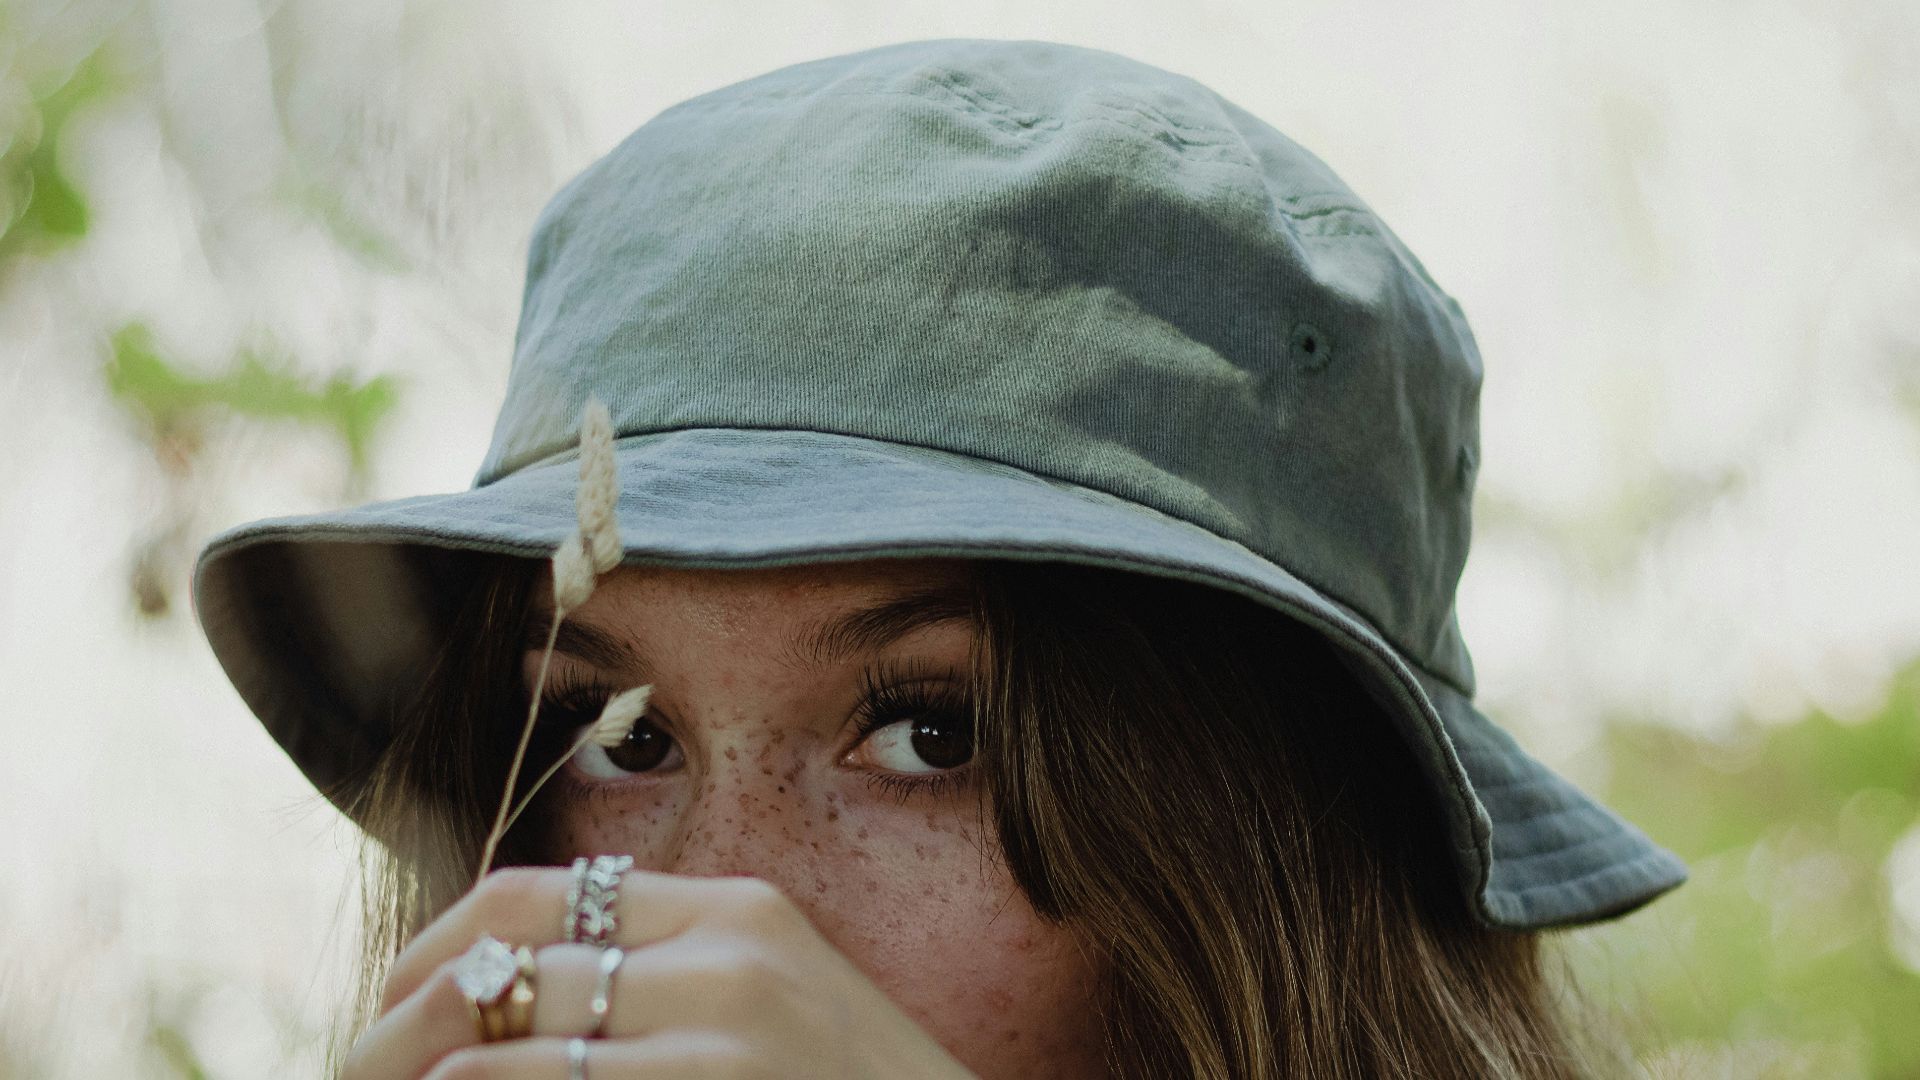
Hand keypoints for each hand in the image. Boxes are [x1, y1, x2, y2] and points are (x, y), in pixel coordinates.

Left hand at [341, 865, 978, 1078]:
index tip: (390, 1007)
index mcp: (738, 910)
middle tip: (353, 1073)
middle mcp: (730, 950)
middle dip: (402, 1026)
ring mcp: (731, 1028)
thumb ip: (673, 980)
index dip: (434, 948)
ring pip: (509, 1049)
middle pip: (505, 963)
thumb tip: (527, 997)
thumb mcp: (779, 1009)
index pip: (535, 894)